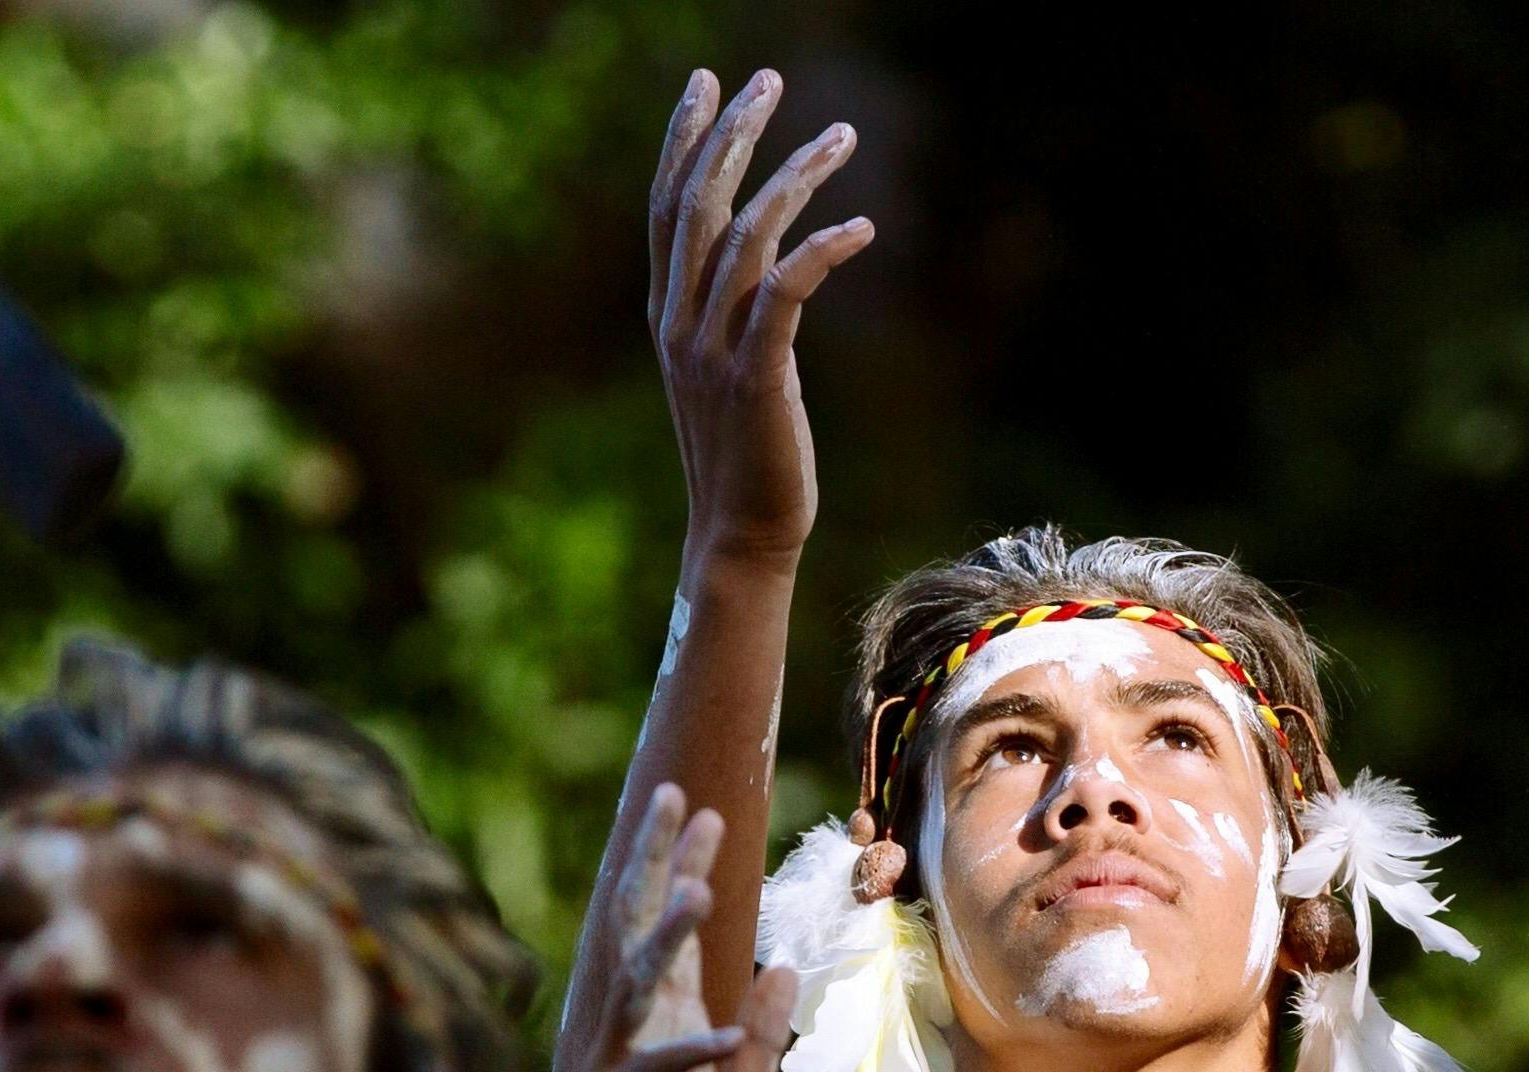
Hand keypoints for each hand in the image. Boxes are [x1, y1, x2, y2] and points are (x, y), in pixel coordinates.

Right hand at [539, 786, 793, 1071]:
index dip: (680, 870)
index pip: (665, 934)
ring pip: (632, 990)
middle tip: (675, 801)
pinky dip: (682, 1054)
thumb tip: (784, 966)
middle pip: (635, 935)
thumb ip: (756, 1035)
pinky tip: (715, 1033)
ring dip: (661, 940)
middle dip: (655, 867)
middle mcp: (628, 1039)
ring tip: (696, 889)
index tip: (703, 812)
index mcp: (658, 1028)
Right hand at [648, 69, 872, 566]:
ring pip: (746, 235)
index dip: (682, 141)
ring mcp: (714, 351)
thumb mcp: (725, 374)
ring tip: (842, 134)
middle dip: (732, 133)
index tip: (707, 84)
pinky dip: (822, 250)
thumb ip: (730, 315)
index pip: (666, 210)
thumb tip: (765, 262)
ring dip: (795, 175)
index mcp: (668, 317)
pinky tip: (862, 226)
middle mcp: (681, 325)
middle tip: (768, 77)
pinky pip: (785, 292)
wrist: (740, 538)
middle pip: (697, 205)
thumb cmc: (746, 460)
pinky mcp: (757, 377)